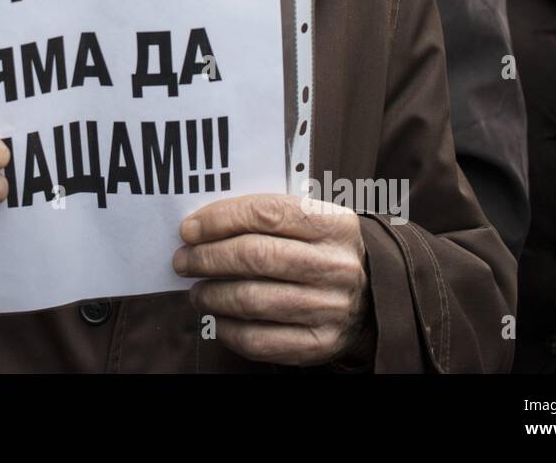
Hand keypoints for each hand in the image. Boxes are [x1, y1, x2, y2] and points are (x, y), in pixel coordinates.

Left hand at [173, 193, 372, 366]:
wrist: (371, 294)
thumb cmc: (321, 250)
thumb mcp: (309, 220)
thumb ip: (264, 216)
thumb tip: (201, 226)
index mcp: (332, 224)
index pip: (266, 213)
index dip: (220, 220)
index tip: (189, 229)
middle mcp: (335, 265)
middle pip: (255, 257)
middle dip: (207, 258)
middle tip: (184, 261)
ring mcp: (329, 307)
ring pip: (252, 299)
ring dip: (212, 295)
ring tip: (197, 291)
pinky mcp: (319, 343)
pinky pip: (260, 340)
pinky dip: (227, 329)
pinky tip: (217, 319)